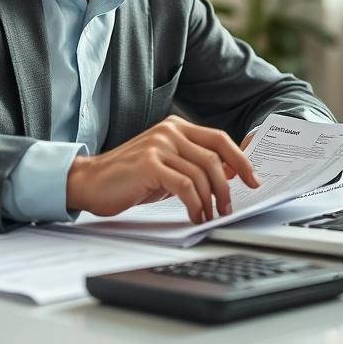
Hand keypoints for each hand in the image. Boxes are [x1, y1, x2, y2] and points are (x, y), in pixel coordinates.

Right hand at [66, 115, 258, 223]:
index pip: (219, 139)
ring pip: (202, 174)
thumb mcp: (166, 166)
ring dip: (210, 201)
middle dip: (227, 186)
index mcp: (176, 127)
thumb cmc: (129, 177)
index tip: (252, 179)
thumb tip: (229, 173)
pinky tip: (194, 215)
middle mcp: (170, 131)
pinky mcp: (149, 164)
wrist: (90, 181)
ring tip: (208, 216)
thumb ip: (193, 164)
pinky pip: (185, 186)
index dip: (240, 160)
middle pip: (215, 157)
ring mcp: (159, 145)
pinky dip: (195, 204)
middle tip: (228, 208)